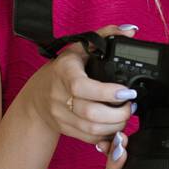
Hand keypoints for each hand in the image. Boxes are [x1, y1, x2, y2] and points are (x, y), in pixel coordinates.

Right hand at [26, 23, 138, 144]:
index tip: (127, 92)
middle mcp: (59, 95)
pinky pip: (89, 138)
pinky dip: (106, 135)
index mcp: (64, 72)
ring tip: (125, 115)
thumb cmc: (62, 70)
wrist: (37, 96)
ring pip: (92, 129)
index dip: (107, 92)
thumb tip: (130, 31)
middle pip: (91, 113)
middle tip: (130, 106)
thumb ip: (105, 36)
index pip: (82, 87)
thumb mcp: (78, 49)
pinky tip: (114, 125)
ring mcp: (61, 115)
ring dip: (115, 125)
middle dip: (119, 114)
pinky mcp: (65, 129)